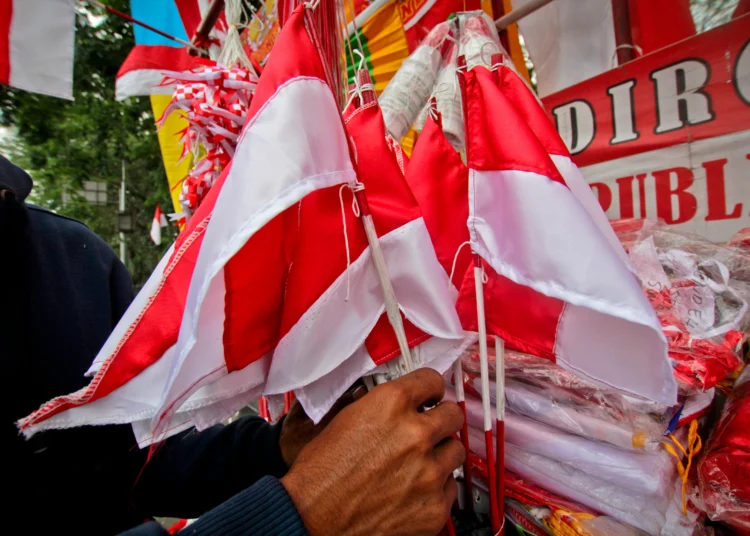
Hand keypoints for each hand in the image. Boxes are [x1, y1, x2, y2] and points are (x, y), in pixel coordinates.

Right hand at [281, 368, 464, 535]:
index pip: (432, 380)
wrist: (311, 519)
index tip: (430, 396)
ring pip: (455, 451)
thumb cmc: (320, 474)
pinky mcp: (435, 506)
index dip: (430, 389)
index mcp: (391, 405)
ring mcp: (429, 472)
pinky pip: (450, 487)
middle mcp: (415, 434)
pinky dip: (435, 488)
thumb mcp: (346, 419)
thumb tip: (402, 405)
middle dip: (441, 420)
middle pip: (452, 415)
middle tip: (429, 429)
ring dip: (440, 455)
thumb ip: (382, 407)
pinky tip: (412, 489)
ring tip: (418, 464)